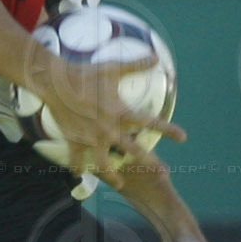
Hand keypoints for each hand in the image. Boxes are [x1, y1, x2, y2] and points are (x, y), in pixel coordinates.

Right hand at [33, 54, 184, 187]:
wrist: (57, 83)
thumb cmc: (87, 74)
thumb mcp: (113, 69)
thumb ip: (136, 65)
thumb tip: (156, 57)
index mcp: (121, 113)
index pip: (150, 123)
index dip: (168, 130)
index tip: (183, 137)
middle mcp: (109, 129)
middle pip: (133, 151)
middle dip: (150, 163)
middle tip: (163, 174)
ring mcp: (91, 138)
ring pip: (105, 164)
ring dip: (113, 176)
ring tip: (120, 184)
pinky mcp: (74, 140)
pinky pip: (76, 159)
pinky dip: (78, 167)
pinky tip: (79, 174)